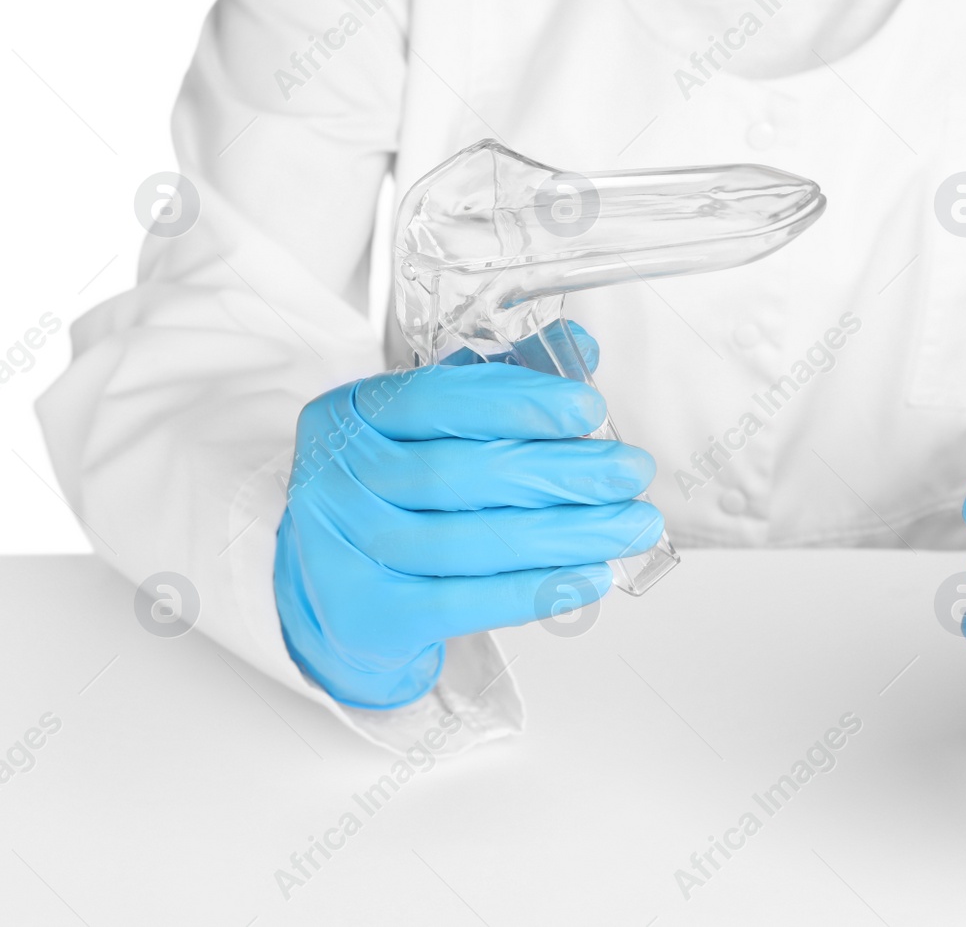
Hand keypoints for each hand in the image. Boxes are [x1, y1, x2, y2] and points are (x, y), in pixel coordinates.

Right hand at [274, 326, 662, 707]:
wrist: (333, 594)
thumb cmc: (395, 495)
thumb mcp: (431, 426)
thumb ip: (499, 381)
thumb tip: (580, 350)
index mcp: (351, 415)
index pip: (436, 399)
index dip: (518, 403)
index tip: (588, 409)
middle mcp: (337, 480)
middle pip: (462, 473)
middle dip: (561, 472)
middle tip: (630, 471)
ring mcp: (345, 551)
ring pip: (471, 541)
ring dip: (566, 534)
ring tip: (631, 525)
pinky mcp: (369, 615)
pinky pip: (465, 602)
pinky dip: (536, 589)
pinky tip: (592, 574)